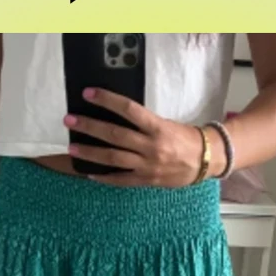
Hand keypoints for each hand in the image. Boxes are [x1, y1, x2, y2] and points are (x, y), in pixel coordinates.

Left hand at [63, 88, 218, 187]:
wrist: (205, 161)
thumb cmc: (185, 139)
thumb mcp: (166, 123)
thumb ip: (143, 122)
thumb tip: (115, 115)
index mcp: (157, 127)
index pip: (128, 109)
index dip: (107, 100)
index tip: (89, 94)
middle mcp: (151, 147)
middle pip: (114, 135)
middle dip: (89, 127)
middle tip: (70, 121)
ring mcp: (147, 166)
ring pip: (112, 159)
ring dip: (90, 153)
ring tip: (72, 148)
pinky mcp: (146, 181)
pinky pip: (121, 180)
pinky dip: (104, 177)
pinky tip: (90, 173)